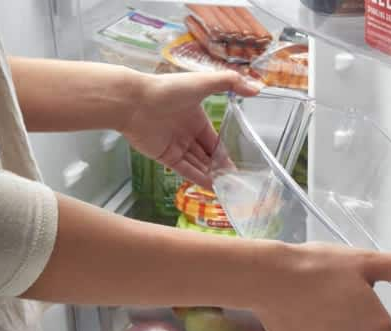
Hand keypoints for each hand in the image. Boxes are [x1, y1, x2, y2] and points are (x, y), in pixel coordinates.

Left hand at [121, 71, 259, 188]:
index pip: (214, 141)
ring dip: (211, 175)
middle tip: (235, 182)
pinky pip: (185, 170)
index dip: (224, 153)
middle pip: (206, 155)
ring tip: (227, 188)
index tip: (236, 166)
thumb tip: (256, 90)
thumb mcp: (203, 83)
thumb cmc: (168, 89)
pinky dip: (198, 178)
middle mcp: (186, 133)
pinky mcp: (164, 156)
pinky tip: (212, 187)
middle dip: (219, 168)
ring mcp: (175, 146)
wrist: (134, 101)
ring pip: (197, 164)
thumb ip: (230, 83)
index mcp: (196, 118)